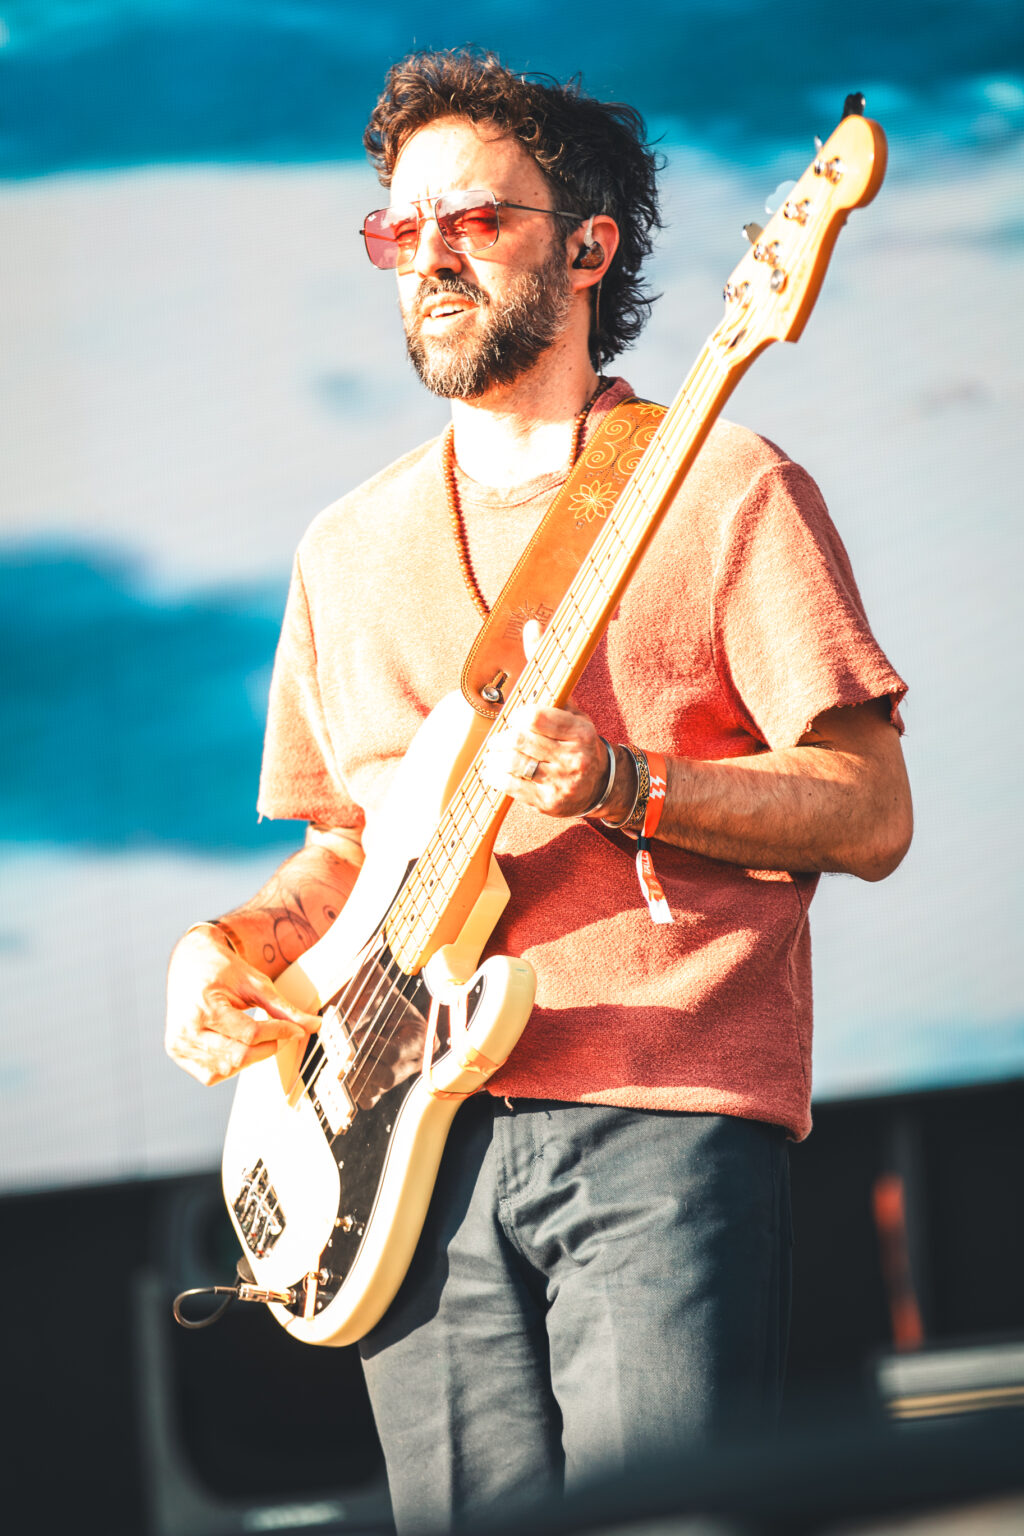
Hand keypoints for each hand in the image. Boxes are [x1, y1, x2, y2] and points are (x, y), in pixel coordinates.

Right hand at [165, 925, 320, 1086]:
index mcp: (204, 1007)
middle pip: (239, 1056)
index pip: (250, 1033)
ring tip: (259, 1036)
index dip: (280, 1033)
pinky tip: (238, 1045)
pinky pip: (211, 1074)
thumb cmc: (222, 970)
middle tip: (283, 1033)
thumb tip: (314, 1025)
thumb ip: (283, 1007)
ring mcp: (179, 1045)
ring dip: (251, 1057)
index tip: (297, 1028)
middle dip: (268, 1047)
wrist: (190, 962)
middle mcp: (186, 1030)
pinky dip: (231, 1065)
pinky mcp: (177, 1053)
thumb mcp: (255, 982)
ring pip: (227, 1069)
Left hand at [480, 700, 609, 818]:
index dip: (517, 715)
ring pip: (512, 763)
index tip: (514, 719)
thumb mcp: (577, 719)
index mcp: (580, 733)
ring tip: (492, 755)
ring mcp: (561, 782)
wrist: (599, 786)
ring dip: (494, 757)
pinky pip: (510, 786)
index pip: (536, 717)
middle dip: (501, 738)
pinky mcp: (548, 802)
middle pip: (520, 739)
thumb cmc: (579, 746)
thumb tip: (528, 665)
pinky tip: (492, 772)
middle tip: (496, 740)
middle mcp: (573, 758)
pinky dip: (495, 776)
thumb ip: (555, 698)